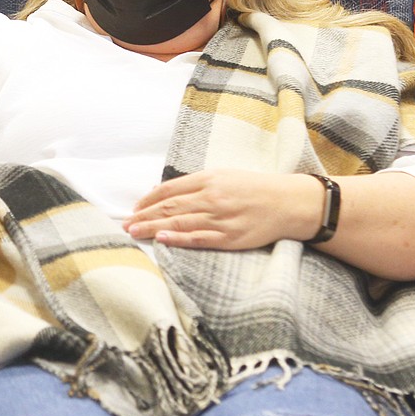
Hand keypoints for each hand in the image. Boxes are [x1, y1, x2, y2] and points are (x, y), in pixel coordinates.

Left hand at [123, 169, 322, 249]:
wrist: (289, 203)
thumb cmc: (254, 188)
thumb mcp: (223, 176)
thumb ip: (193, 183)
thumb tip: (160, 191)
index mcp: (209, 179)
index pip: (169, 189)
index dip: (148, 200)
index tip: (134, 208)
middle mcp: (212, 197)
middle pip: (170, 206)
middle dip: (145, 215)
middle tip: (125, 223)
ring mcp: (221, 218)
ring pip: (180, 223)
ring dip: (154, 228)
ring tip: (134, 231)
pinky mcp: (231, 237)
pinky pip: (200, 239)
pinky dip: (179, 239)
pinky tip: (163, 239)